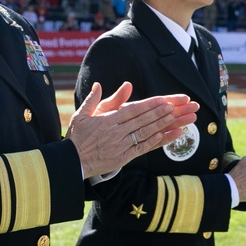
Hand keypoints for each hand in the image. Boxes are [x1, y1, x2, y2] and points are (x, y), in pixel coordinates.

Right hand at [66, 82, 198, 177]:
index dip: (148, 105)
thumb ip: (92, 99)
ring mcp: (120, 145)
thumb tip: (98, 84)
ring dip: (159, 125)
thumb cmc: (77, 137)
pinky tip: (163, 135)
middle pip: (141, 120)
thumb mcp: (81, 115)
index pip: (132, 110)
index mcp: (107, 120)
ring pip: (144, 133)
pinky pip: (141, 148)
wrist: (72, 161)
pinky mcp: (123, 157)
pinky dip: (153, 142)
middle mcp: (116, 132)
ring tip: (172, 117)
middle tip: (172, 106)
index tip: (161, 99)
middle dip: (158, 112)